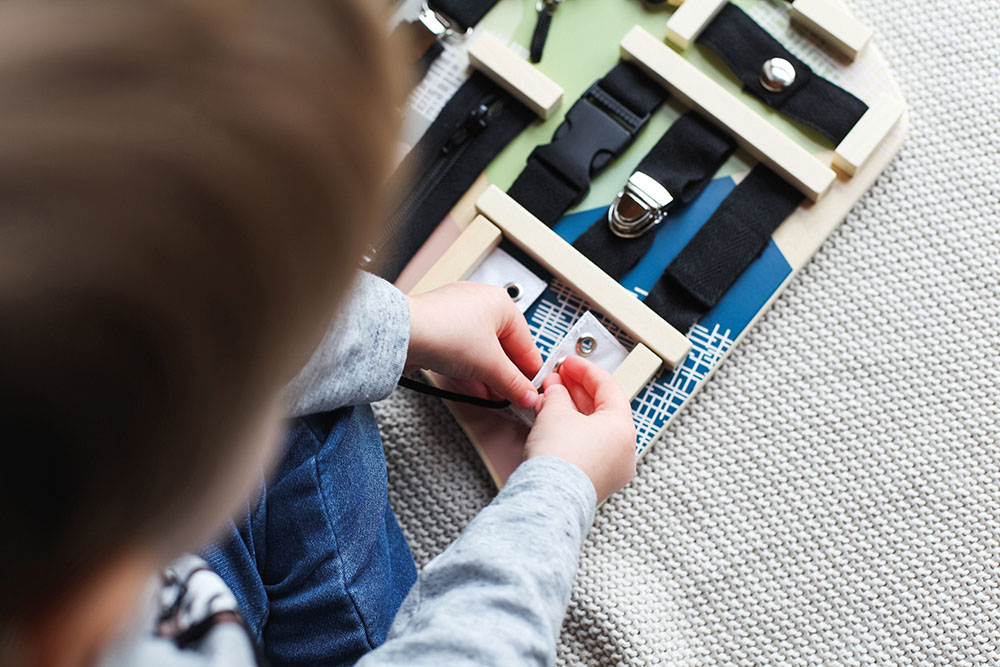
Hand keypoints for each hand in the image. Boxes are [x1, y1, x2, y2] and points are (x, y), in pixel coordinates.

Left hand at [406, 282, 542, 408]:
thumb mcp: (490, 365)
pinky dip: (470, 371)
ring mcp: (456, 315)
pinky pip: (461, 353)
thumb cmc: (444, 331)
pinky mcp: (438, 330)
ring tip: (494, 397)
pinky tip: (475, 390)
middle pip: (502, 347)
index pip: (526, 342)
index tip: (533, 391)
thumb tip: (527, 394)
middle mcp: (479, 304)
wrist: (402, 334)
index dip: (531, 370)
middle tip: (514, 397)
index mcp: (500, 303)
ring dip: (488, 377)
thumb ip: (513, 383)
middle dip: (506, 376)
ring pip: (480, 352)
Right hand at [525, 355, 635, 502]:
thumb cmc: (560, 460)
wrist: (549, 499)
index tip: (570, 363)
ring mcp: (612, 470)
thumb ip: (557, 395)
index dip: (586, 371)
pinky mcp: (596, 483)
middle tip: (558, 379)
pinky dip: (573, 433)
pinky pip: (588, 449)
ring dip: (572, 411)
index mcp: (624, 429)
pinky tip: (555, 424)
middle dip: (577, 391)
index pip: (608, 388)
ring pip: (594, 430)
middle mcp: (624, 451)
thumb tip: (556, 391)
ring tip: (551, 399)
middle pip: (602, 410)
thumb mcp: (555, 412)